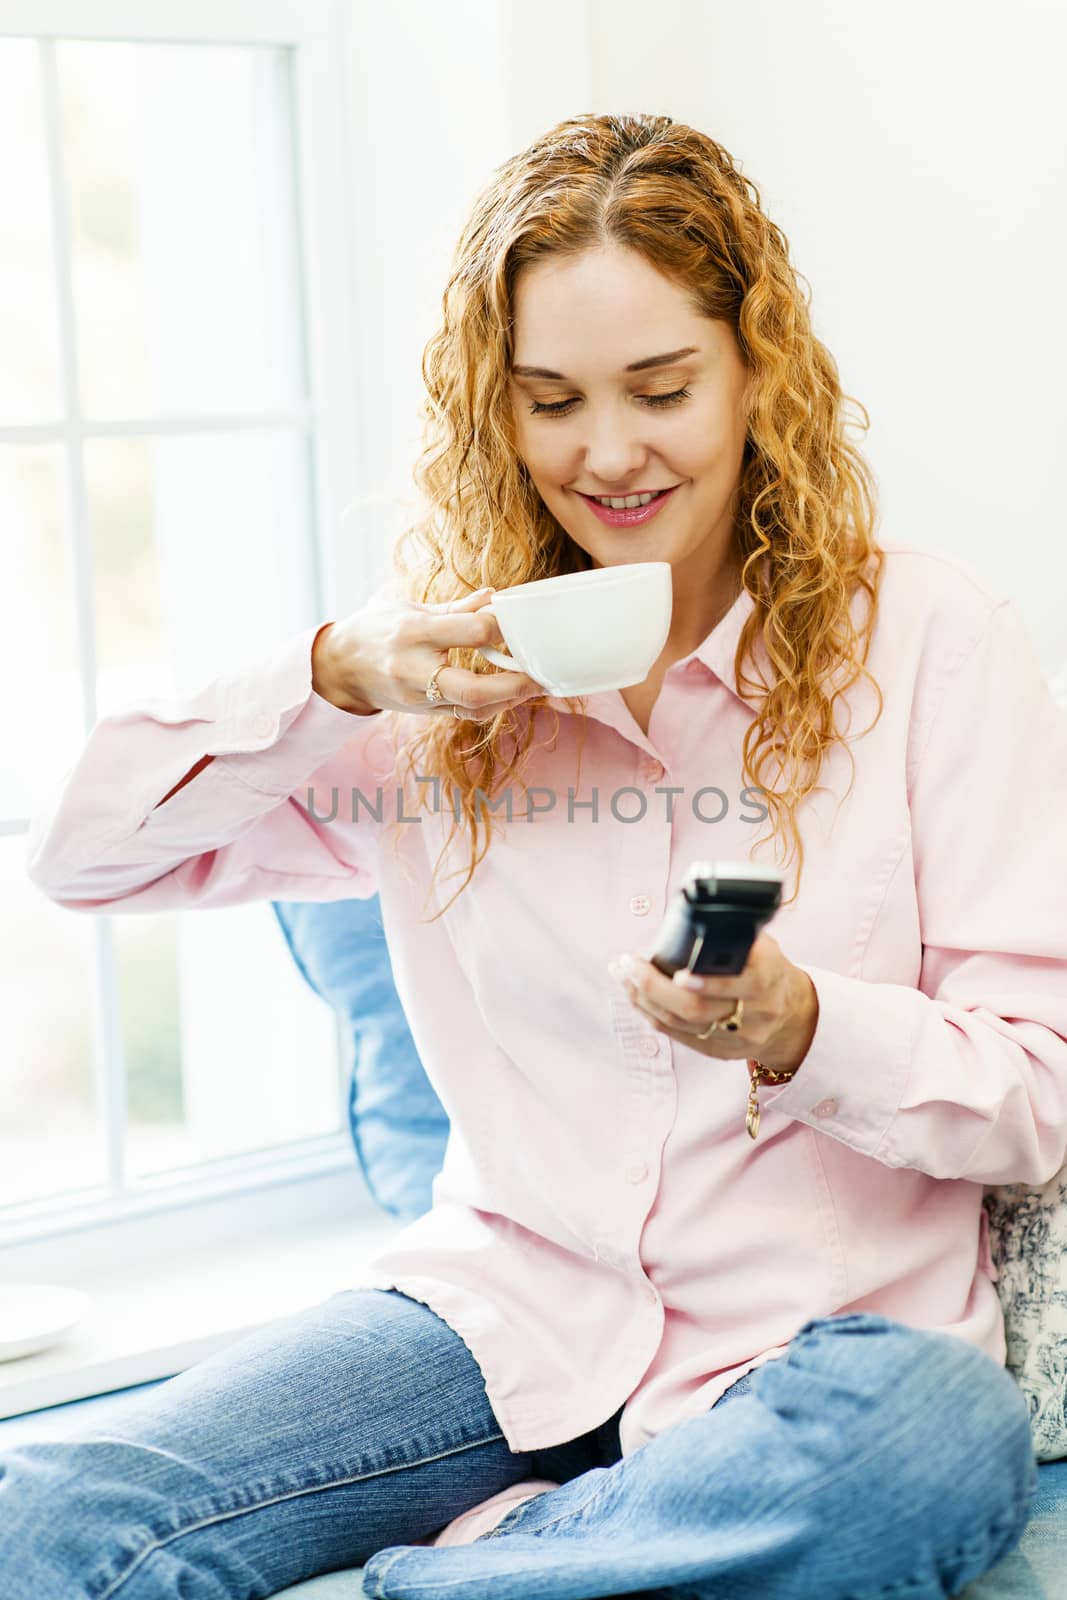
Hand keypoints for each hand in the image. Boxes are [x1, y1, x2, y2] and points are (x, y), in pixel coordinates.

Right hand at [311, 587, 544, 719]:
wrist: (340, 667)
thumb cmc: (377, 630)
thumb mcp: (411, 609)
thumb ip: (456, 608)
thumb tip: (494, 596)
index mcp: (413, 632)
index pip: (470, 631)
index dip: (501, 626)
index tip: (518, 620)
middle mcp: (415, 669)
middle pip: (473, 688)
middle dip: (513, 685)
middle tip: (540, 675)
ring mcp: (418, 696)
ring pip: (472, 708)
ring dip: (509, 699)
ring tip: (535, 685)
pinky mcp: (423, 712)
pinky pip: (464, 713)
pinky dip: (492, 705)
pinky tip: (510, 694)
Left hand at [607, 930, 818, 1073]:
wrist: (791, 1013)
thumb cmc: (766, 966)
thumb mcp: (761, 944)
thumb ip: (733, 933)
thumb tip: (685, 914)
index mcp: (767, 976)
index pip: (736, 982)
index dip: (704, 980)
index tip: (675, 971)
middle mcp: (754, 1011)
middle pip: (697, 1009)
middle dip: (654, 986)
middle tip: (626, 964)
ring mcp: (737, 1037)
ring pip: (681, 1024)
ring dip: (643, 999)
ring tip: (622, 974)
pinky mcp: (721, 1051)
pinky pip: (678, 1036)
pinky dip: (651, 1014)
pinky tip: (635, 995)